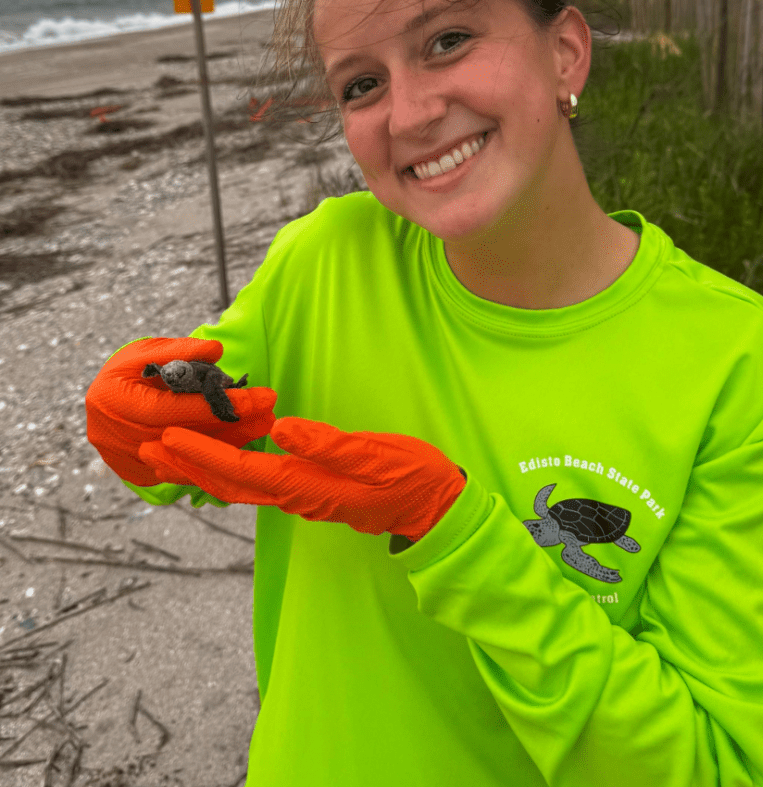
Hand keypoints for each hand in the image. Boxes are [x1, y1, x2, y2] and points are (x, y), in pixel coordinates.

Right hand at [85, 337, 276, 487]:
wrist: (101, 402)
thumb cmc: (126, 371)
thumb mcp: (146, 350)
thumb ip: (181, 350)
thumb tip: (216, 349)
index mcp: (112, 400)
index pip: (172, 409)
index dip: (215, 405)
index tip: (256, 398)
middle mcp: (114, 436)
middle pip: (183, 437)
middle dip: (232, 425)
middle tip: (269, 412)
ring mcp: (125, 460)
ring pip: (186, 457)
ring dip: (229, 442)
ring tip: (265, 424)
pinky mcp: (138, 474)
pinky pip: (183, 468)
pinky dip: (212, 454)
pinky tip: (244, 439)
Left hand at [139, 416, 466, 541]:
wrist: (434, 509)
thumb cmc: (412, 477)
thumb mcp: (377, 454)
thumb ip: (330, 445)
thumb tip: (282, 429)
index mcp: (310, 486)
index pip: (244, 470)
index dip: (204, 454)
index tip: (169, 435)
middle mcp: (299, 496)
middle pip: (231, 485)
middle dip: (189, 466)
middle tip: (150, 446)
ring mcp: (305, 497)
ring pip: (242, 487)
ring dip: (204, 469)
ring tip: (174, 452)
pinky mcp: (313, 491)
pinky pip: (259, 484)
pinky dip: (230, 471)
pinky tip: (223, 459)